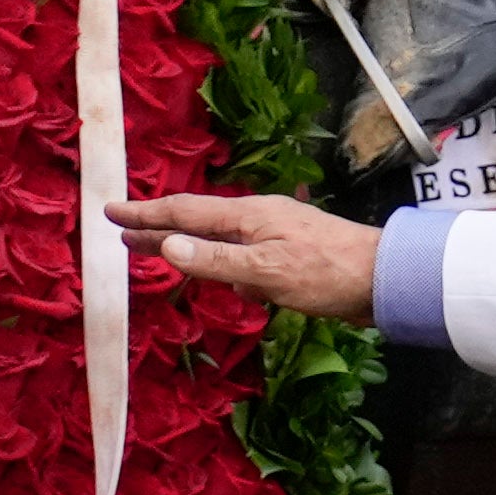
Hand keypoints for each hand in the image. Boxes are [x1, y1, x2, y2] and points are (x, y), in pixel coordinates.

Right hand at [108, 189, 386, 324]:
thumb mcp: (265, 271)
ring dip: (187, 246)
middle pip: (196, 222)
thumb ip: (215, 261)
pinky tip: (222, 281)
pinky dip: (221, 264)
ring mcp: (273, 235)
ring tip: (157, 252)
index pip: (184, 212)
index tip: (111, 212)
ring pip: (218, 239)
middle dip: (157, 228)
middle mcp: (256, 219)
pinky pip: (241, 256)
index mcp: (247, 215)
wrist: (384, 278)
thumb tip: (168, 247)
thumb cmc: (326, 273)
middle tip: (122, 233)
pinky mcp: (288, 255)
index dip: (145, 215)